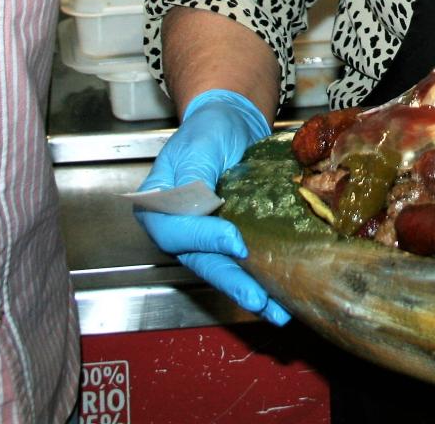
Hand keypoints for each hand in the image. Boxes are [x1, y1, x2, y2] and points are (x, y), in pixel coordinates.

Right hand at [132, 89, 290, 323]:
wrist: (230, 123)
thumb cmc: (209, 130)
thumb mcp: (200, 145)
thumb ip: (195, 176)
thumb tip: (202, 205)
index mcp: (157, 204)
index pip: (174, 231)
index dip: (203, 239)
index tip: (236, 241)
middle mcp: (176, 228)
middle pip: (199, 260)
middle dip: (230, 281)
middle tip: (257, 298)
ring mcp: (200, 236)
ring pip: (220, 268)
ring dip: (247, 290)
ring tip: (274, 310)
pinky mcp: (224, 239)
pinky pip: (236, 263)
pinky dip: (256, 279)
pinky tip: (277, 297)